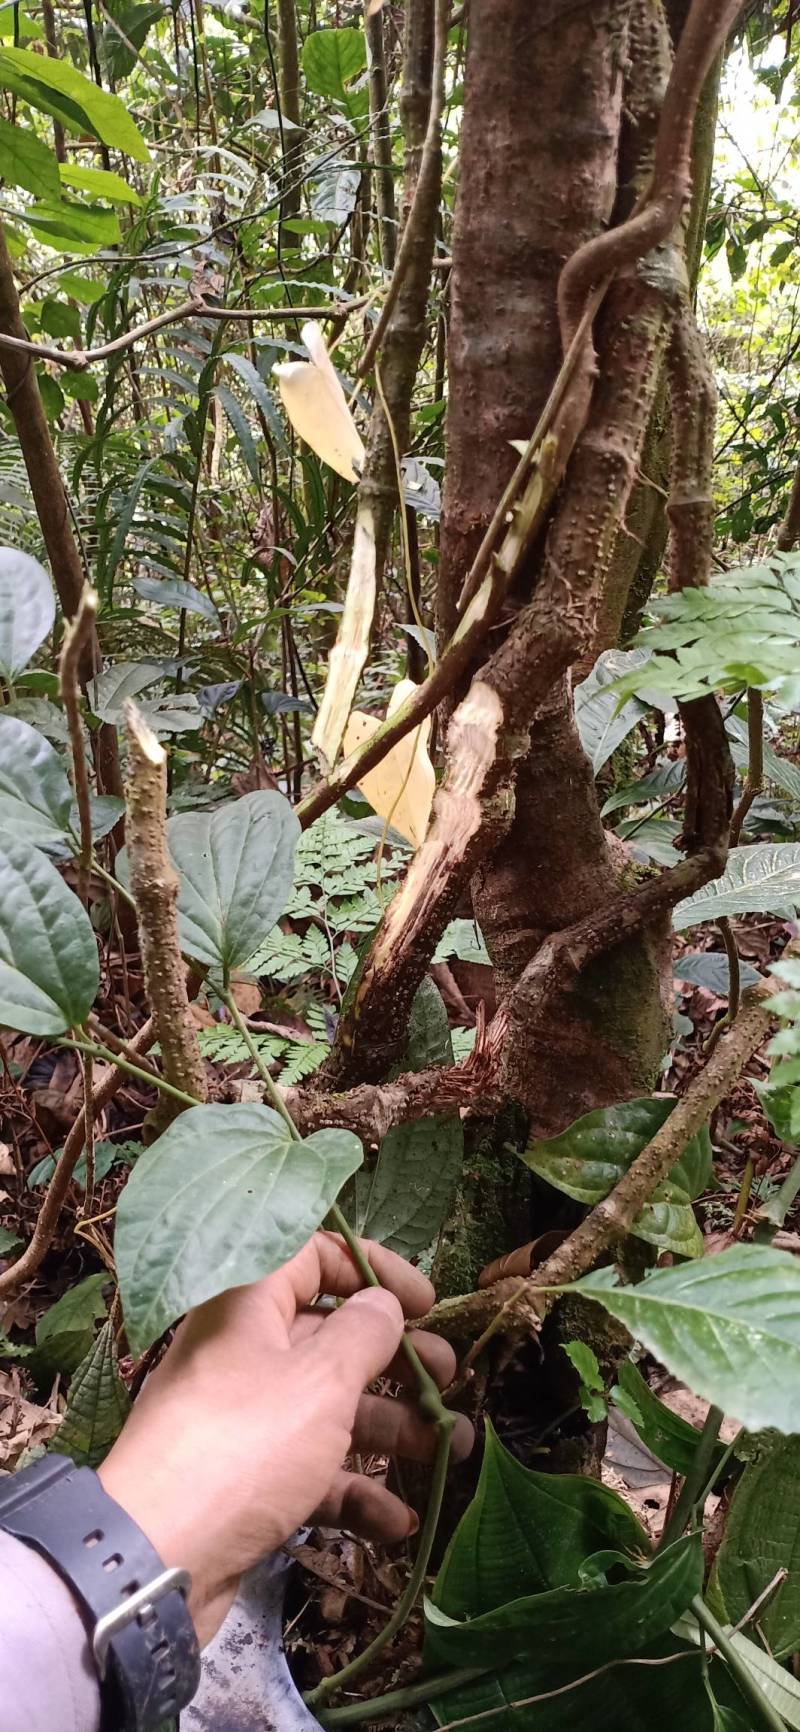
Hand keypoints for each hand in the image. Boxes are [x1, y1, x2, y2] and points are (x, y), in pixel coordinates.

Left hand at [99, 1234, 471, 1642]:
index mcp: (247, 1302)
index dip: (374, 1270)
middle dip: (397, 1360)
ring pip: (328, 1408)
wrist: (157, 1559)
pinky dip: (354, 1490)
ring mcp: (242, 1419)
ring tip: (449, 1450)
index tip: (426, 1304)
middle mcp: (242, 1351)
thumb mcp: (320, 1379)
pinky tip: (397, 1520)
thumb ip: (365, 1333)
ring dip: (391, 1429)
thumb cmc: (246, 1444)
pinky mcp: (246, 1481)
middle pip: (330, 1338)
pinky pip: (310, 1470)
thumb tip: (383, 1303)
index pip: (314, 1256)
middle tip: (449, 1379)